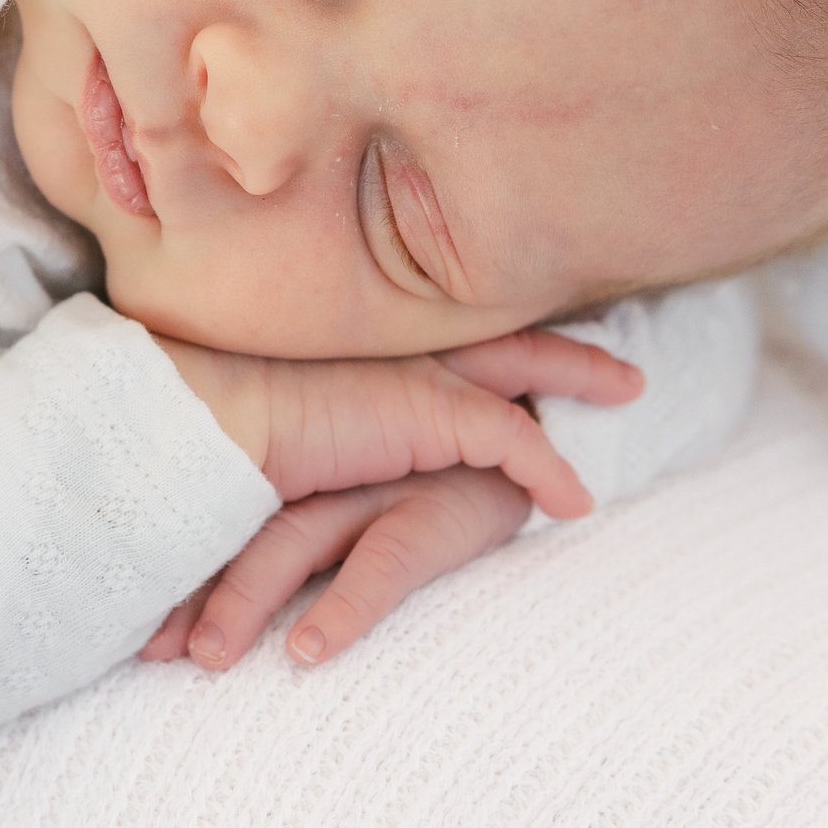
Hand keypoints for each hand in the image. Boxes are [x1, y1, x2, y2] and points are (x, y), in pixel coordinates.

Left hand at [140, 465, 535, 669]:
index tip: (136, 640)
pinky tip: (315, 650)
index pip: (227, 530)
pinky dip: (349, 608)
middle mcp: (328, 483)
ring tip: (211, 658)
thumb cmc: (439, 487)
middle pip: (243, 541)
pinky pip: (384, 566)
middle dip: (196, 596)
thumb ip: (308, 562)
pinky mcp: (436, 512)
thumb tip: (230, 636)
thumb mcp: (370, 520)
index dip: (181, 583)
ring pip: (293, 547)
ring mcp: (378, 492)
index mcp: (303, 482)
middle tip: (152, 652)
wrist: (529, 426)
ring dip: (245, 600)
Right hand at [155, 328, 641, 520]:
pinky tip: (577, 500)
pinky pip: (516, 442)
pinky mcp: (428, 415)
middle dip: (560, 340)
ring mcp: (415, 374)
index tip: (525, 334)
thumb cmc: (214, 429)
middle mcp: (393, 349)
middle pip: (499, 330)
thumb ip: (301, 424)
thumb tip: (291, 446)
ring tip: (628, 390)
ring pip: (524, 364)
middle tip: (613, 351)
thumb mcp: (269, 420)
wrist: (198, 424)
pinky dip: (550, 469)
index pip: (441, 326)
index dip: (485, 328)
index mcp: (358, 344)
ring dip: (580, 376)